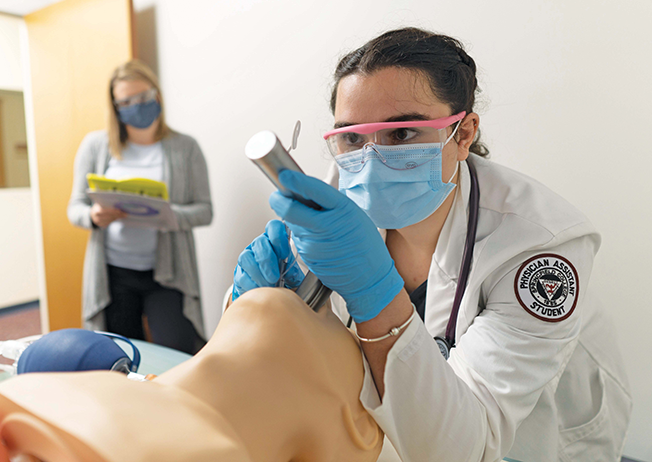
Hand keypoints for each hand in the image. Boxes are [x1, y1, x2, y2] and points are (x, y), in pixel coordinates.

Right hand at [90, 203, 126, 227]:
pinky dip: (115, 219)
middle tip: (125, 213)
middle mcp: (96, 218)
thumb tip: (118, 202)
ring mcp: (99, 223)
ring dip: (118, 217)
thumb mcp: (100, 203)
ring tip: (124, 215)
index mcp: (96, 211)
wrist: (91, 214)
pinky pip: (110, 222)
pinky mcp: (102, 225)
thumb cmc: (98, 206)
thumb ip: (107, 202)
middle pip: (109, 216)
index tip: (120, 210)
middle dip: (118, 214)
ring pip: (110, 220)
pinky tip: (119, 217)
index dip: (113, 211)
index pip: (105, 211)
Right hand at [232, 220, 303, 300]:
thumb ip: (294, 271)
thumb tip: (293, 274)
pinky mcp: (239, 272)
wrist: (270, 292)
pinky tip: (259, 289)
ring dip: (258, 272)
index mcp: (274, 240)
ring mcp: (247, 257)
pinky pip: (240, 275)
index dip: (278, 237)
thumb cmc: (283, 278)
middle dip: (267, 260)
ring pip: (246, 257)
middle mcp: (259, 245)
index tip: (285, 253)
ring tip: (268, 284)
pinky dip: (251, 284)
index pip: (274, 227)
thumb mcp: (292, 273)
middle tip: (275, 276)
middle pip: (259, 243)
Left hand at [269, 170, 403, 322]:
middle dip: (279, 200)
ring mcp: (315, 243)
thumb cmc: (365, 244)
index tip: (284, 175)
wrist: (370, 277)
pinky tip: (318, 239)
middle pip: (291, 209)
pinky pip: (298, 239)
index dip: (295, 181)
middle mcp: (327, 226)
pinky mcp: (308, 257)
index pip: (314, 190)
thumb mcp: (354, 215)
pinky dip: (302, 235)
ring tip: (312, 221)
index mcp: (343, 210)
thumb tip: (305, 190)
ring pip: (292, 224)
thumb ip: (331, 203)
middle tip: (277, 196)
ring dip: (293, 218)